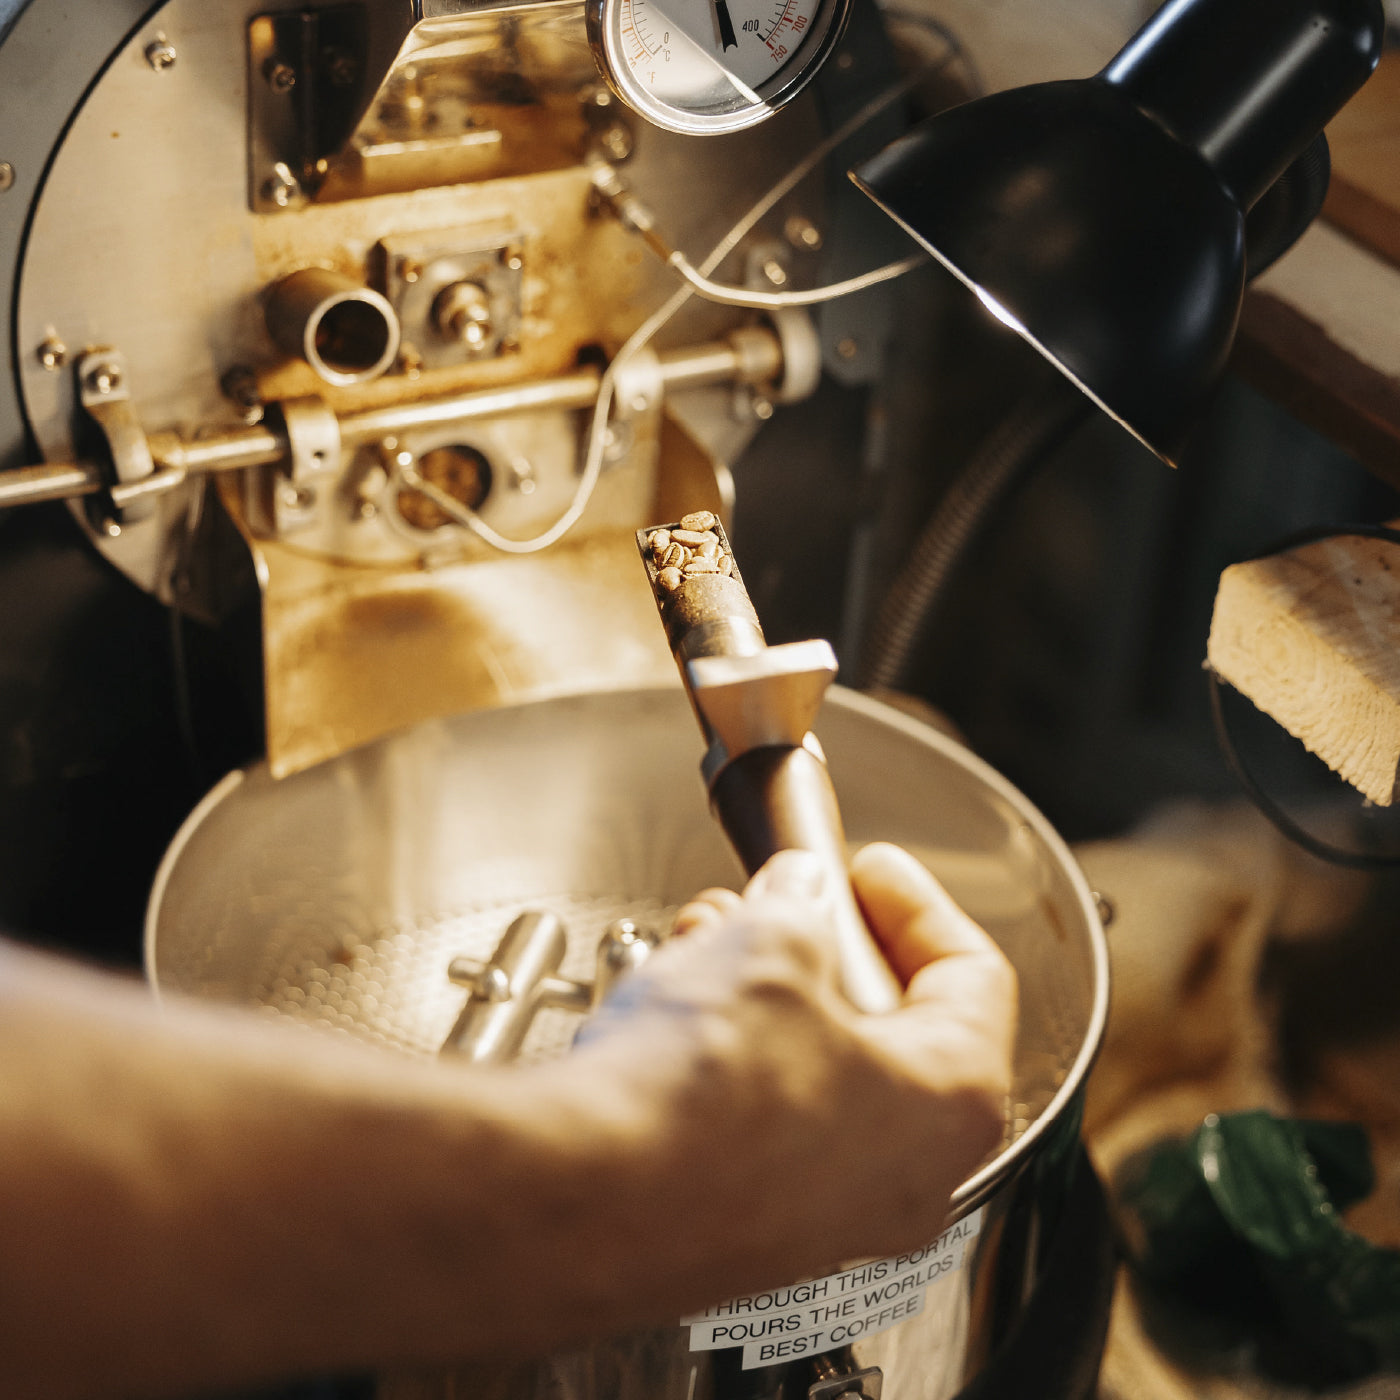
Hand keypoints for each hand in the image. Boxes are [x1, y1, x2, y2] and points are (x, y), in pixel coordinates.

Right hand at [564, 842, 1017, 1309]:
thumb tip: (797, 898)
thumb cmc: (692, 1101)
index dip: (917, 904)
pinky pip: (766, 1117)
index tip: (871, 871)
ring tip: (713, 943)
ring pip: (819, 1068)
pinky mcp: (751, 1224)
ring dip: (770, 992)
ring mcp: (826, 1211)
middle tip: (785, 901)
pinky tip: (683, 1009)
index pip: (973, 978)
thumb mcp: (769, 947)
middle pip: (891, 1023)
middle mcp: (904, 1175)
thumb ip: (803, 907)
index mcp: (949, 1105)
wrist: (580, 1202)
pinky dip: (735, 1052)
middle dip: (825, 944)